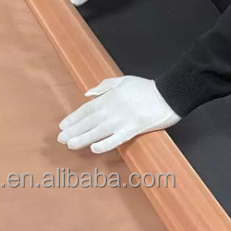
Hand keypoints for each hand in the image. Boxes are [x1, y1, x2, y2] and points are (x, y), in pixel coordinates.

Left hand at [58, 76, 180, 152]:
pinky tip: (94, 149)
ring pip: (97, 132)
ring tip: (70, 145)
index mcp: (108, 98)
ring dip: (82, 139)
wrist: (169, 94)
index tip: (62, 125)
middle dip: (73, 130)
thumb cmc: (146, 87)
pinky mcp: (132, 130)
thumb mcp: (122, 80)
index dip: (73, 118)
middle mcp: (111, 110)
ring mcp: (121, 121)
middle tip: (60, 139)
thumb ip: (104, 87)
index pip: (86, 110)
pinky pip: (116, 139)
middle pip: (87, 122)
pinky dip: (105, 144)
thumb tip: (87, 93)